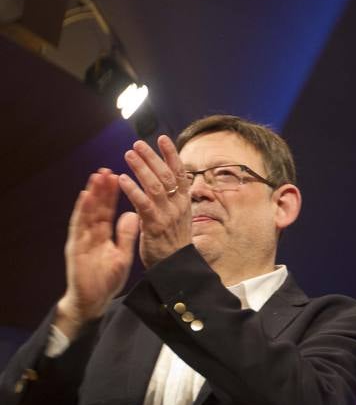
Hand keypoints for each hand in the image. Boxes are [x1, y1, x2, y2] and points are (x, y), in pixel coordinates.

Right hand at [54, 169, 139, 339]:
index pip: (109, 210)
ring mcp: (82, 239)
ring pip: (87, 212)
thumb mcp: (122, 254)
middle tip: (107, 168)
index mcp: (103, 234)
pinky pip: (79, 227)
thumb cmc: (107, 279)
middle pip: (97, 207)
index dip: (113, 194)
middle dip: (102, 189)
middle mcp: (91, 233)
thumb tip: (133, 214)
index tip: (118, 176)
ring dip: (92, 194)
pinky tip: (85, 197)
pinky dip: (82, 211)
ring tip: (97, 175)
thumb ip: (126, 235)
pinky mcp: (76, 247)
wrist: (93, 300)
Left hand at [118, 135, 192, 267]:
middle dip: (152, 157)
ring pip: (156, 186)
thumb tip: (161, 180)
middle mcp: (178, 205)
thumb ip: (169, 199)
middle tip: (137, 144)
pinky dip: (132, 190)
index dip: (172, 154)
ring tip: (128, 155)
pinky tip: (121, 179)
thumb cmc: (172, 241)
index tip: (162, 138)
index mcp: (184, 201)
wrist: (175, 266)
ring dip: (141, 169)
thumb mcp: (177, 216)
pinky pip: (143, 204)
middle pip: (167, 175)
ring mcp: (168, 215)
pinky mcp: (154, 225)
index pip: (180, 172)